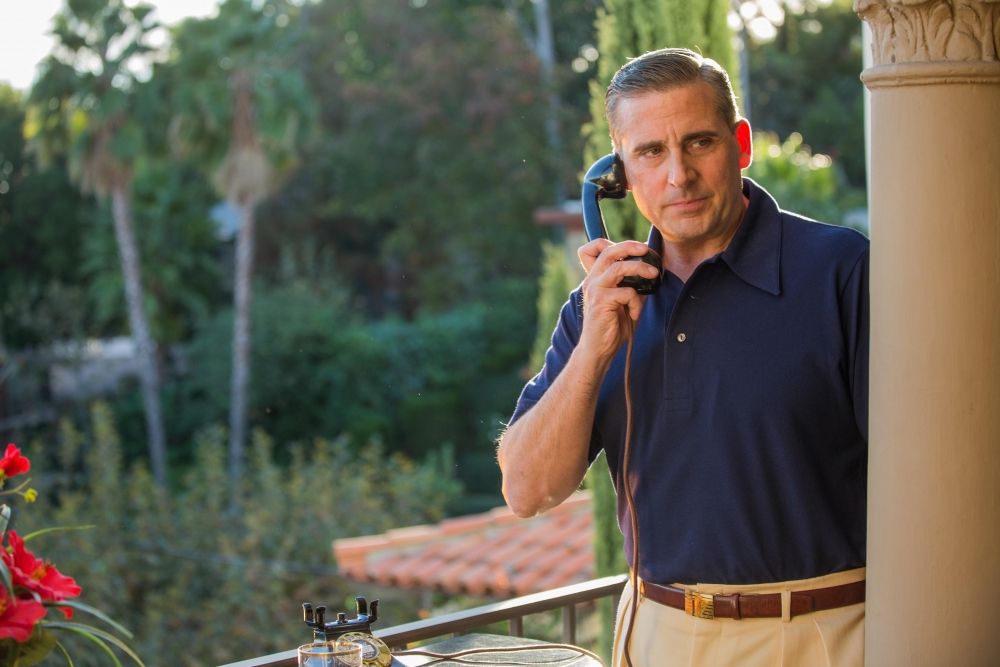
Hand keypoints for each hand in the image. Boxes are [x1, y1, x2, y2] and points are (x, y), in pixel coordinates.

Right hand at [576, 240, 658, 362]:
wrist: (598, 349)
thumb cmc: (611, 326)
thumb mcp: (622, 301)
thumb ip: (630, 284)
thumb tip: (650, 271)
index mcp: (594, 278)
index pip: (590, 249)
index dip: (609, 242)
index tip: (631, 248)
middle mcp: (592, 280)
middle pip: (608, 251)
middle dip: (630, 246)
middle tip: (647, 250)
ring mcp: (594, 290)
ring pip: (619, 267)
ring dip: (640, 269)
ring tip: (654, 274)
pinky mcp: (601, 302)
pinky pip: (627, 292)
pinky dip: (636, 302)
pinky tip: (634, 313)